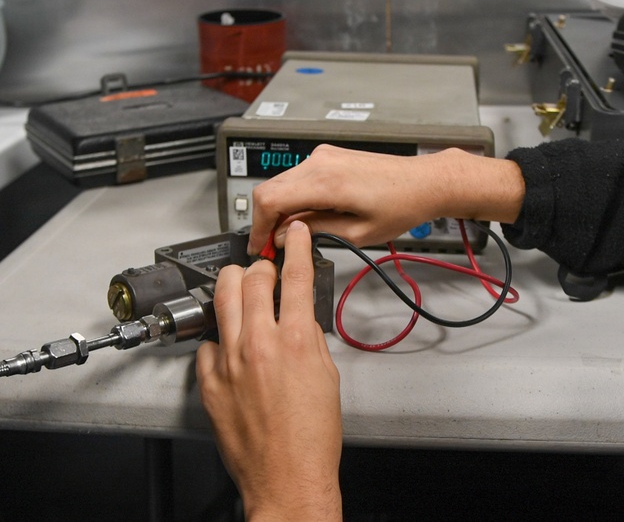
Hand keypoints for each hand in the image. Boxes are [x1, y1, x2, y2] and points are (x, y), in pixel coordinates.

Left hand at [196, 221, 342, 520]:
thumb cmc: (312, 437)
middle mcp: (259, 345)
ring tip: (240, 286)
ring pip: (222, 300)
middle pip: (251, 280)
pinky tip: (229, 341)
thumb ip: (311, 339)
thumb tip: (299, 319)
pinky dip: (220, 336)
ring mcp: (229, 362)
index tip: (294, 233)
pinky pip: (208, 344)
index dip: (295, 247)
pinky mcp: (209, 383)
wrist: (288, 478)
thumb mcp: (327, 376)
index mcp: (296, 340)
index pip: (295, 276)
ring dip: (233, 286)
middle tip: (266, 267)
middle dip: (260, 265)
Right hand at [248, 144, 524, 254]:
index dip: (258, 227)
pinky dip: (294, 196)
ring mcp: (324, 156)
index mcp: (325, 182)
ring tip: (293, 235)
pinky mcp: (329, 156)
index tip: (259, 247)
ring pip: (281, 182)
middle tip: (272, 246)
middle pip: (269, 189)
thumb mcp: (358, 233)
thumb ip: (316, 232)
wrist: (425, 182)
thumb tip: (285, 236)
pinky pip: (298, 177)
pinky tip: (307, 216)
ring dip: (280, 208)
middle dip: (266, 220)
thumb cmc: (401, 206)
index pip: (269, 200)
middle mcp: (320, 163)